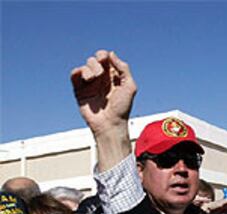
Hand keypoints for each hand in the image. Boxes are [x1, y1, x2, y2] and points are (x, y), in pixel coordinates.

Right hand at [71, 50, 136, 170]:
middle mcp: (102, 79)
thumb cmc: (122, 108)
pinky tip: (86, 78)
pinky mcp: (80, 91)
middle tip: (101, 73)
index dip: (105, 56)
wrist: (110, 124)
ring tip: (93, 78)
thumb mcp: (129, 87)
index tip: (106, 60)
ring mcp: (91, 84)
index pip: (107, 58)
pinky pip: (75, 74)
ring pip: (86, 65)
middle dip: (97, 61)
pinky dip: (78, 71)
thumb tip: (111, 54)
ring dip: (90, 68)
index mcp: (113, 77)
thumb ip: (124, 68)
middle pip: (95, 59)